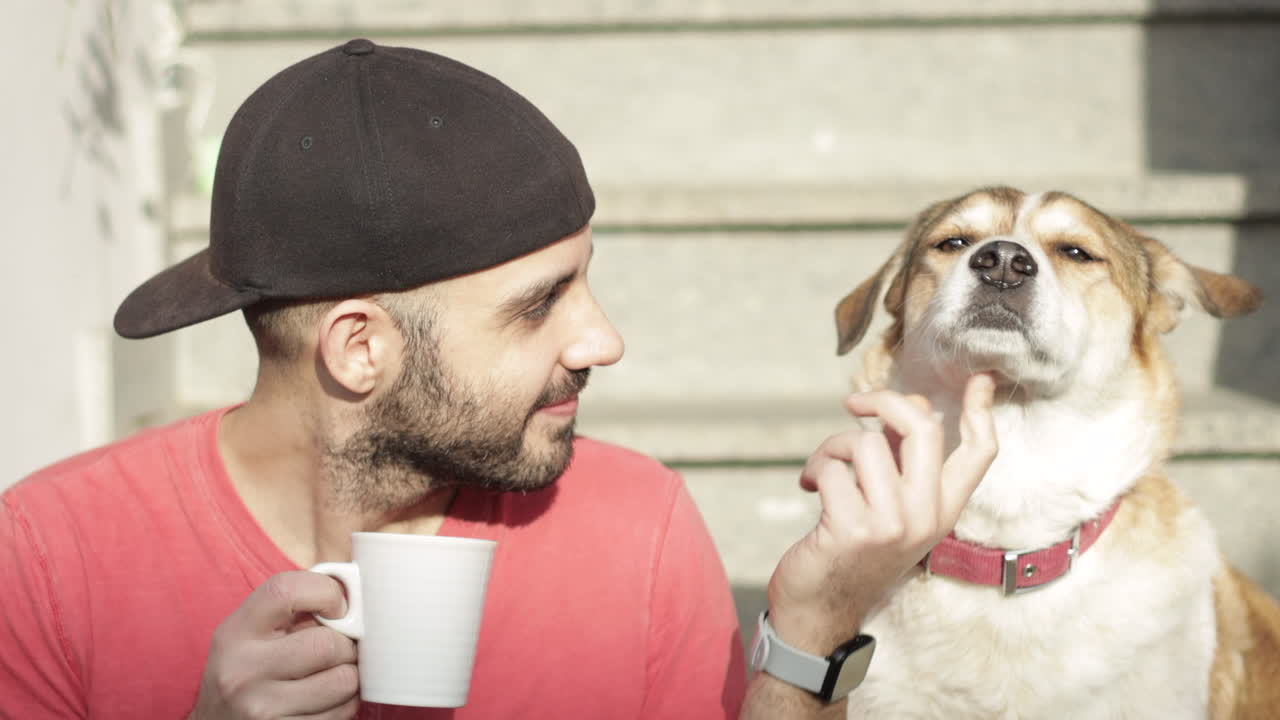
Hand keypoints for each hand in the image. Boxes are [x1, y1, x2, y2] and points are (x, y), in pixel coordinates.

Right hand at [189, 571, 359, 719]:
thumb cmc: (246, 671)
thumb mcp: (251, 633)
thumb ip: (294, 608)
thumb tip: (353, 597)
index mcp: (235, 633)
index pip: (287, 591)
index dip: (326, 593)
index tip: (337, 608)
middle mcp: (242, 670)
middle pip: (327, 644)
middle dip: (346, 646)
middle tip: (339, 650)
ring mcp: (261, 708)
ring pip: (343, 681)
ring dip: (349, 677)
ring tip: (330, 676)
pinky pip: (341, 714)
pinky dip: (344, 705)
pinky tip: (324, 701)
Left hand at [766, 373, 996, 653]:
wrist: (820, 610)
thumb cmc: (852, 551)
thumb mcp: (894, 511)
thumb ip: (904, 464)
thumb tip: (906, 406)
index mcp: (944, 510)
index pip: (980, 453)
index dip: (981, 410)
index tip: (979, 378)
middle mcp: (926, 516)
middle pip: (923, 428)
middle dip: (884, 400)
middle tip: (855, 403)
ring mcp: (893, 524)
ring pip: (865, 442)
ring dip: (832, 446)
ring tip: (822, 469)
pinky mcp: (853, 528)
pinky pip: (832, 468)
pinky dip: (814, 469)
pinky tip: (809, 488)